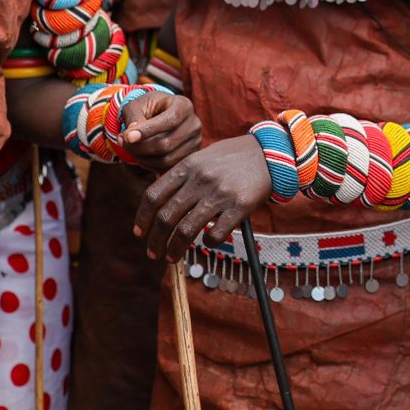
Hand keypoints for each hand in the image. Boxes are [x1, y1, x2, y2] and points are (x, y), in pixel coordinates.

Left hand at [119, 90, 201, 168]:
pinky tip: (140, 155)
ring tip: (129, 148)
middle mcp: (194, 125)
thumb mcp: (137, 104)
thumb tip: (130, 137)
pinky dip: (149, 165)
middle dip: (140, 147)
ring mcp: (194, 143)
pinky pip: (167, 168)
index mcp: (184, 106)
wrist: (160, 114)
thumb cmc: (148, 107)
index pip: (170, 120)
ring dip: (142, 158)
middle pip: (167, 143)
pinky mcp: (189, 157)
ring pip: (166, 159)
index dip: (148, 130)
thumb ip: (133, 117)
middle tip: (122, 142)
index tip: (127, 137)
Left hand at [133, 136, 272, 259]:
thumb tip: (160, 204)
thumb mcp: (202, 157)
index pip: (154, 195)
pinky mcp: (239, 207)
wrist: (270, 152)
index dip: (142, 218)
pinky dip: (207, 244)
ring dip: (174, 249)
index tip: (139, 233)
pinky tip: (207, 243)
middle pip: (166, 217)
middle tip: (153, 253)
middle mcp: (200, 180)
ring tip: (171, 257)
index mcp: (188, 166)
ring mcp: (220, 194)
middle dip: (155, 240)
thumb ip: (182, 177)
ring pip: (186, 230)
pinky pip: (216, 234)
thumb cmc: (233, 157)